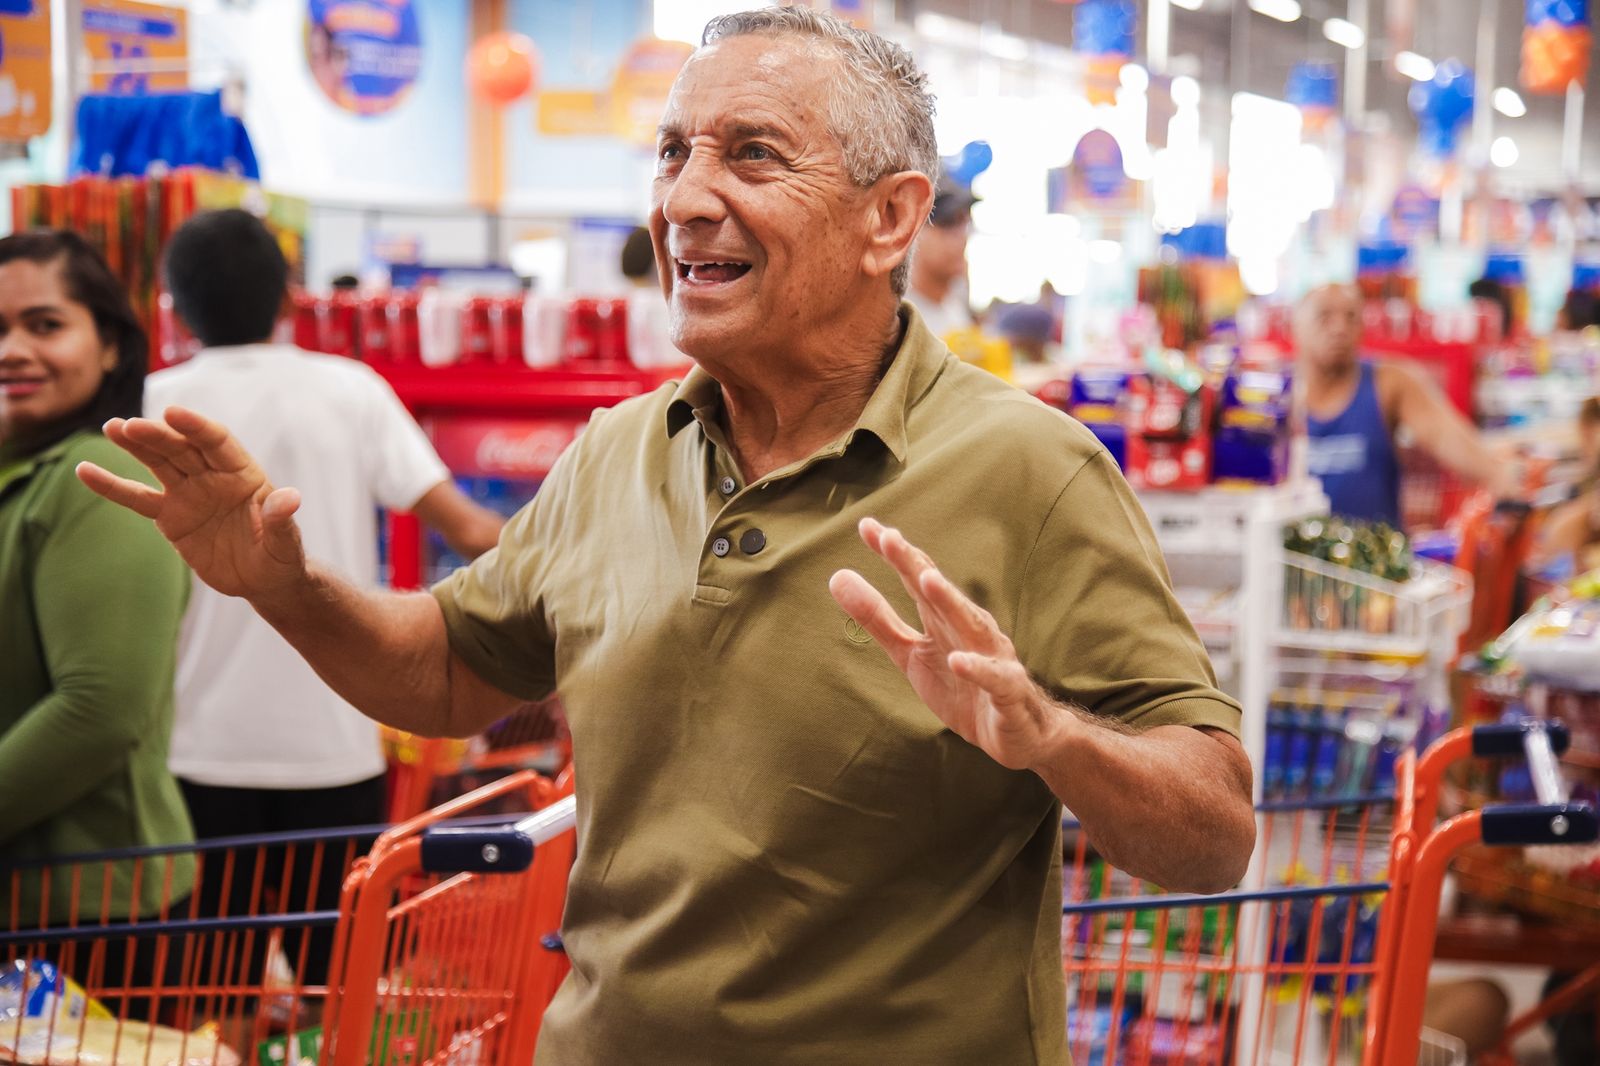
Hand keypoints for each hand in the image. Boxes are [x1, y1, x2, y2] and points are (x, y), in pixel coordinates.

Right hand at [76, 407, 307, 602]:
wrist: (262, 579)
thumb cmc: (280, 555)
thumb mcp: (284, 541)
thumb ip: (280, 519)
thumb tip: (290, 498)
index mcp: (243, 473)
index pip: (218, 442)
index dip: (197, 427)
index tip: (173, 413)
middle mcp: (213, 476)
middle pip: (182, 449)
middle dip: (158, 436)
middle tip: (130, 425)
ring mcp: (189, 493)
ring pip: (159, 463)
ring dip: (135, 446)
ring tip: (112, 428)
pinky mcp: (170, 515)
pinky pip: (137, 498)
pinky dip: (112, 485)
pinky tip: (85, 470)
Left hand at [828, 518, 1069, 770]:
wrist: (1016, 732)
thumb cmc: (962, 686)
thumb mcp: (910, 654)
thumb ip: (877, 619)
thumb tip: (837, 576)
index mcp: (944, 618)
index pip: (917, 577)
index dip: (893, 553)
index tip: (866, 525)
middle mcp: (970, 628)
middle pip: (940, 593)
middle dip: (915, 565)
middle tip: (889, 538)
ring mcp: (993, 657)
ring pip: (972, 625)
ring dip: (950, 602)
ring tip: (927, 580)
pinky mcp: (1008, 692)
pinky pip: (994, 678)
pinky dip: (978, 669)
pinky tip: (959, 660)